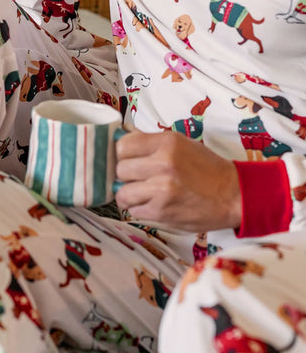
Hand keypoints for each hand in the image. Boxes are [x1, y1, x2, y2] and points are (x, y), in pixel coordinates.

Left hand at [115, 129, 240, 231]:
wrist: (233, 196)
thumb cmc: (207, 169)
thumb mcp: (181, 144)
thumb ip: (151, 143)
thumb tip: (119, 140)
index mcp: (167, 142)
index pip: (123, 145)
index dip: (125, 154)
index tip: (131, 159)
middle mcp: (163, 163)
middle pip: (120, 169)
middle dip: (128, 175)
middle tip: (141, 178)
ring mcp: (161, 189)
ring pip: (122, 192)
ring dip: (130, 195)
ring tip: (144, 194)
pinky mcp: (162, 211)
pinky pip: (133, 211)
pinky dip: (140, 209)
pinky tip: (154, 204)